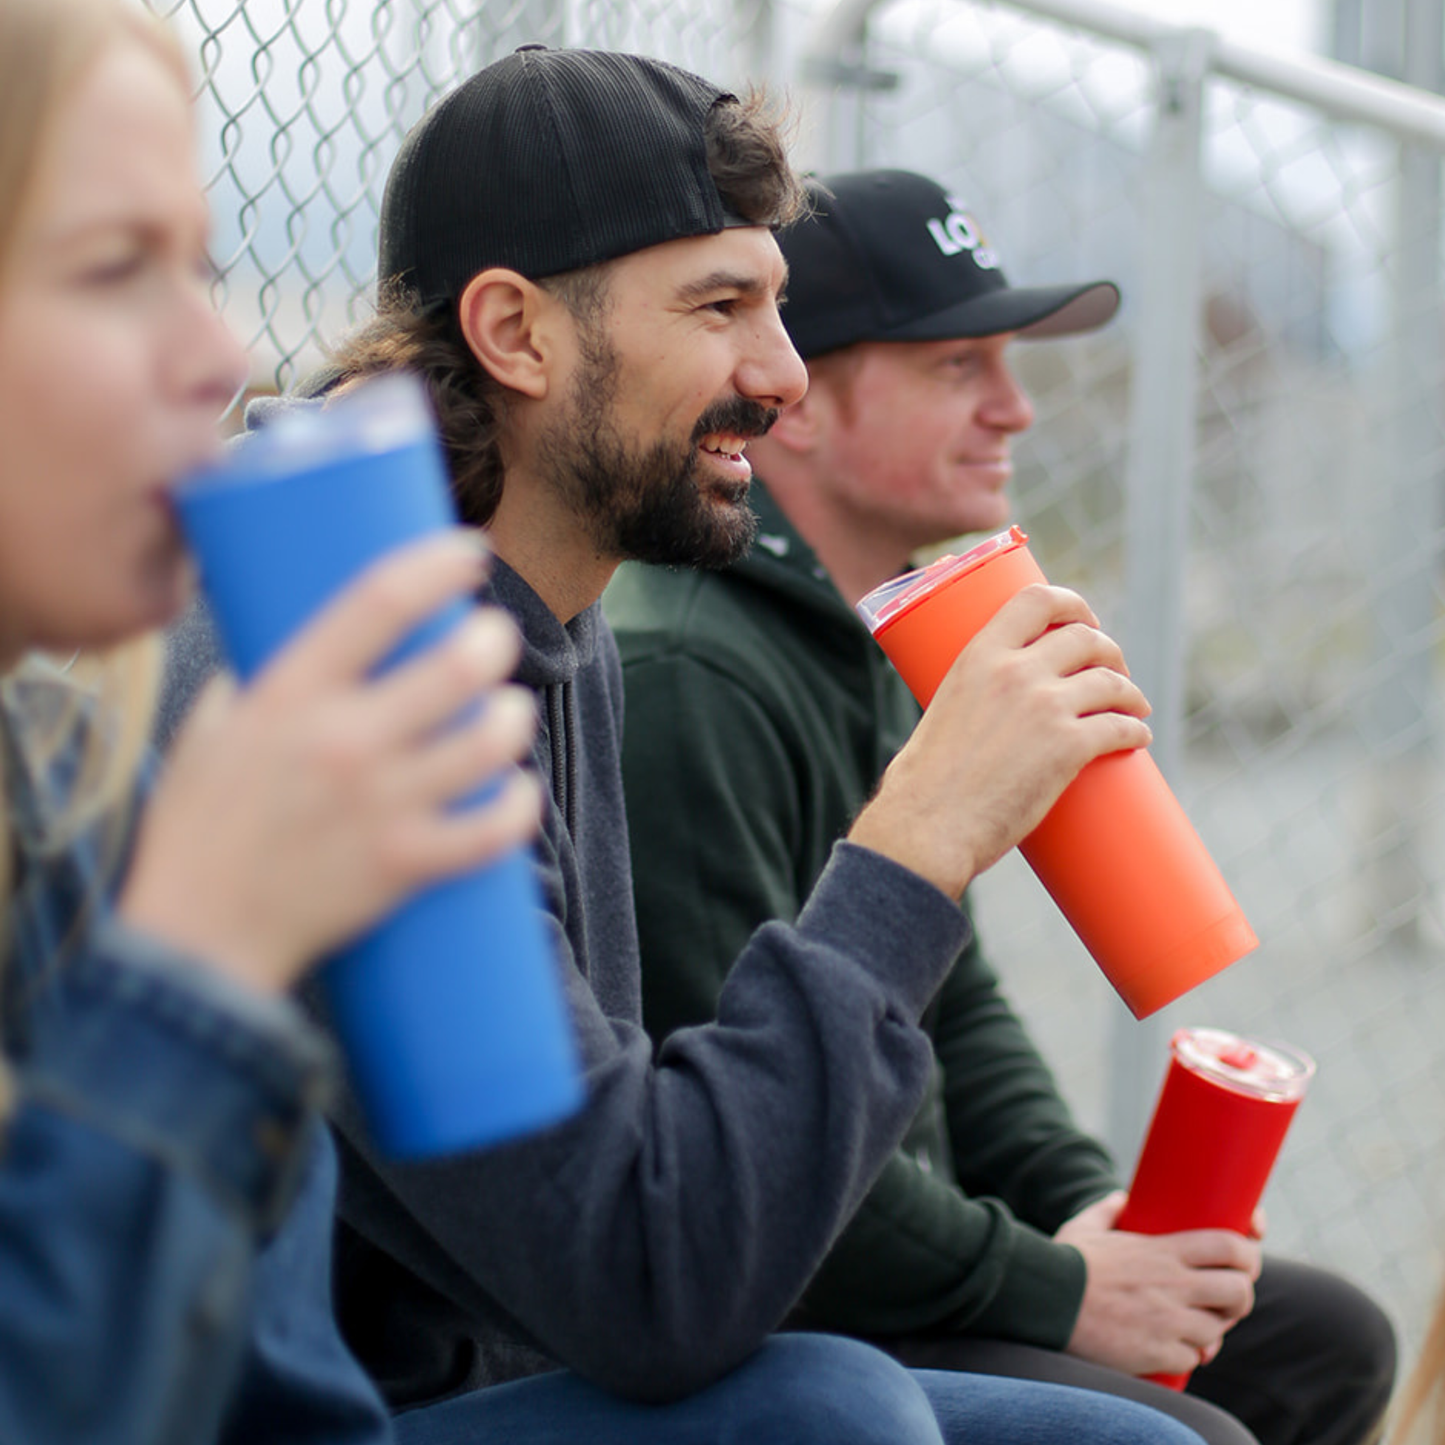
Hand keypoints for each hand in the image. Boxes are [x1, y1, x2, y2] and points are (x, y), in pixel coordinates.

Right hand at [120, 531, 541, 995]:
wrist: (196, 938)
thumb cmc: (198, 828)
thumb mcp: (208, 730)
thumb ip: (258, 682)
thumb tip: (303, 643)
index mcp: (289, 694)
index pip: (380, 600)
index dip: (438, 563)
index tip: (471, 551)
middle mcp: (342, 742)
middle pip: (458, 667)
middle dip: (495, 642)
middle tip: (494, 642)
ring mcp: (379, 806)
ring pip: (490, 743)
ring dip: (513, 719)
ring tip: (508, 713)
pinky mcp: (404, 865)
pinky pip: (494, 829)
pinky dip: (519, 806)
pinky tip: (518, 790)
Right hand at [848, 585, 1152, 897]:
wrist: (927, 825)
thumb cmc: (923, 782)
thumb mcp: (941, 711)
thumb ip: (971, 698)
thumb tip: (986, 711)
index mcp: (979, 656)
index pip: (1036, 600)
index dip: (1072, 604)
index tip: (1085, 620)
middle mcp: (1015, 671)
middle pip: (1084, 639)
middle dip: (1108, 652)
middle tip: (1113, 671)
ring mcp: (1045, 707)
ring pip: (1109, 682)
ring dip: (1130, 692)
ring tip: (1134, 707)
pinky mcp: (1068, 748)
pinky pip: (1119, 727)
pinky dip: (1136, 731)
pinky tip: (1139, 736)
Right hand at [1056, 1191, 1261, 1376]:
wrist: (1046, 1301)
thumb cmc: (1064, 1261)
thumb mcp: (1086, 1227)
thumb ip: (1107, 1210)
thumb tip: (1121, 1199)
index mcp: (1163, 1251)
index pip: (1229, 1247)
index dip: (1248, 1254)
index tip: (1245, 1260)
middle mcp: (1174, 1285)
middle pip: (1240, 1291)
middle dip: (1241, 1297)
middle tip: (1226, 1299)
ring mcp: (1168, 1321)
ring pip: (1219, 1329)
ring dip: (1212, 1329)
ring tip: (1197, 1326)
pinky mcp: (1157, 1352)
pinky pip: (1190, 1358)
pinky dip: (1186, 1355)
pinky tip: (1173, 1348)